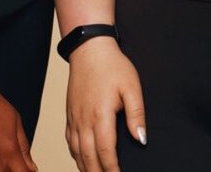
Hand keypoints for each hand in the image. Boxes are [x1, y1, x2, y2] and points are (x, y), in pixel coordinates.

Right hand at [65, 37, 146, 171]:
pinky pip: (70, 142)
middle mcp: (84, 121)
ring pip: (77, 152)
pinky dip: (76, 156)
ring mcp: (74, 119)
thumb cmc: (112, 66)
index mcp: (100, 115)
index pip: (105, 151)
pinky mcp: (70, 115)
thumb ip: (137, 114)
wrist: (89, 50)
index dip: (112, 169)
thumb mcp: (132, 87)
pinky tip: (82, 161)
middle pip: (89, 157)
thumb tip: (141, 139)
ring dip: (86, 168)